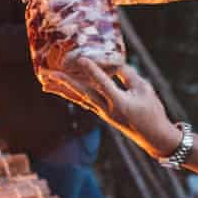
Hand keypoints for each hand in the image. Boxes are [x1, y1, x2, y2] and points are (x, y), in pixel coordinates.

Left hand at [43, 59, 180, 158]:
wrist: (153, 137)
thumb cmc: (152, 112)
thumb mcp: (145, 90)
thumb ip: (129, 75)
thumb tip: (114, 63)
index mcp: (120, 103)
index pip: (104, 84)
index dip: (93, 71)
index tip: (82, 59)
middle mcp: (107, 109)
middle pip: (82, 93)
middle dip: (64, 82)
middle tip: (47, 73)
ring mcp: (103, 112)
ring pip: (79, 98)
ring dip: (61, 89)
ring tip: (45, 81)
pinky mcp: (102, 113)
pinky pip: (83, 101)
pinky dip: (71, 94)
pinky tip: (60, 89)